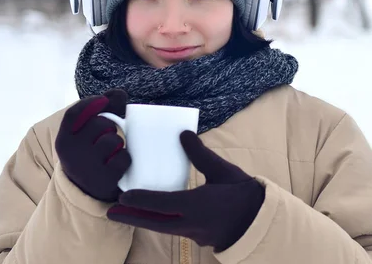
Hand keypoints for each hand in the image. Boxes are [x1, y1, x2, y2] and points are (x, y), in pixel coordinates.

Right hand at [55, 89, 130, 201]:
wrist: (87, 193)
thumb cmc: (90, 154)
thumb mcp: (87, 135)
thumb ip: (103, 110)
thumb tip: (119, 93)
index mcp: (64, 139)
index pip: (74, 113)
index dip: (90, 103)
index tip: (104, 101)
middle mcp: (71, 152)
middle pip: (100, 124)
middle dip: (110, 126)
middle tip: (108, 135)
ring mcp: (86, 167)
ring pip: (113, 140)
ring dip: (118, 144)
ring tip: (112, 152)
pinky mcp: (103, 180)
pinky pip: (123, 158)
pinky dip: (125, 159)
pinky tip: (117, 164)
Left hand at [107, 131, 264, 251]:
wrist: (261, 220)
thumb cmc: (244, 194)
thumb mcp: (223, 171)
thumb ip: (201, 154)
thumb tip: (183, 134)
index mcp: (197, 206)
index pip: (162, 205)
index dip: (142, 200)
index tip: (124, 195)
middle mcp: (192, 224)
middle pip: (155, 223)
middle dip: (131, 217)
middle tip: (110, 212)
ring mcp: (195, 233)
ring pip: (162, 228)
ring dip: (144, 220)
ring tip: (127, 212)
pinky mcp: (199, 236)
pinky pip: (174, 229)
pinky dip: (159, 222)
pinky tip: (155, 215)